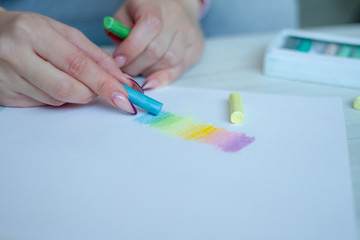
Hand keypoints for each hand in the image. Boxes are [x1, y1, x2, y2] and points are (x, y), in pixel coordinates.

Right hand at [0, 10, 140, 113]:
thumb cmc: (30, 31)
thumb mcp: (62, 33)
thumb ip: (93, 55)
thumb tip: (120, 79)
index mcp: (34, 34)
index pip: (78, 65)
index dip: (105, 83)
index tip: (125, 96)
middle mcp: (17, 55)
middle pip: (68, 89)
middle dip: (92, 93)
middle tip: (100, 89)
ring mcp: (8, 78)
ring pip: (57, 100)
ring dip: (73, 94)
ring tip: (65, 76)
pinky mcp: (6, 96)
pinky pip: (44, 104)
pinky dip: (56, 97)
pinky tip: (48, 81)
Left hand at [110, 0, 203, 89]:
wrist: (176, 4)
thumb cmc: (147, 10)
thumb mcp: (127, 13)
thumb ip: (119, 32)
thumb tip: (118, 59)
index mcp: (156, 6)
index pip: (147, 29)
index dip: (130, 50)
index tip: (118, 62)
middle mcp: (176, 18)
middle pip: (156, 50)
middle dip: (137, 65)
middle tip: (126, 70)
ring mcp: (189, 33)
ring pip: (169, 62)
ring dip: (150, 72)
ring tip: (140, 70)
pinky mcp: (196, 47)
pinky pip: (180, 69)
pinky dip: (164, 78)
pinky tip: (152, 81)